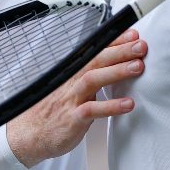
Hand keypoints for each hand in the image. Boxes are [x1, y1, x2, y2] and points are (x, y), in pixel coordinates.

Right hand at [6, 29, 145, 167]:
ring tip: (137, 67)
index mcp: (73, 73)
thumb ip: (90, 78)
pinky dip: (111, 106)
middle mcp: (72, 81)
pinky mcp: (73, 118)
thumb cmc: (53, 111)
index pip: (95, 51)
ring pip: (93, 79)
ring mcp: (72, 99)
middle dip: (120, 51)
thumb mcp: (71, 88)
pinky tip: (128, 104)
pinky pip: (92, 110)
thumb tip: (112, 67)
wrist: (29, 134)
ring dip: (116, 71)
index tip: (132, 35)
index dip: (114, 42)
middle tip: (140, 45)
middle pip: (96, 60)